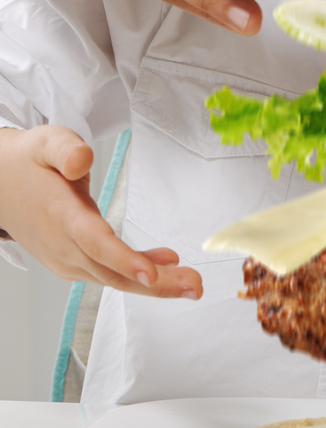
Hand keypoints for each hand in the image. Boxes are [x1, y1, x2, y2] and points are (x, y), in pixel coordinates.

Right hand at [0, 126, 201, 297]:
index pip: (95, 243)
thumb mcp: (45, 141)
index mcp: (60, 215)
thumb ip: (66, 149)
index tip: (152, 274)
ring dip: (156, 284)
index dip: (124, 260)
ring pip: (114, 278)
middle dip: (158, 283)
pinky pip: (108, 273)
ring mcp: (66, 259)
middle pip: (113, 271)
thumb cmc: (28, 162)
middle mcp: (63, 245)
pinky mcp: (72, 263)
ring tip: (192, 282)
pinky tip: (166, 265)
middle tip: (195, 286)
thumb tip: (83, 161)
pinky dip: (138, 274)